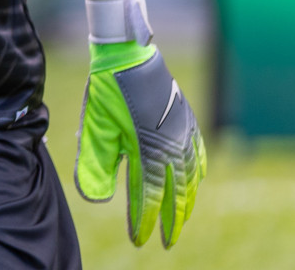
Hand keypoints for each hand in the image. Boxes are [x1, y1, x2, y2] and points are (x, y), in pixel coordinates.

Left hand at [75, 0, 206, 247]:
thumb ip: (96, 164)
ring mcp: (183, 131)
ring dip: (187, 201)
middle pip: (176, 192)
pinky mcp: (186, 119)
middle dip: (171, 220)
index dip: (146, 221)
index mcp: (147, 148)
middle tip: (167, 243)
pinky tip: (197, 181)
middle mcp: (171, 144)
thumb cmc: (107, 90)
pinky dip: (198, 171)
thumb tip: (96, 201)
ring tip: (181, 219)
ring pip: (191, 176)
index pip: (149, 196)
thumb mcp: (96, 127)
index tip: (141, 241)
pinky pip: (198, 152)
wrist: (126, 52)